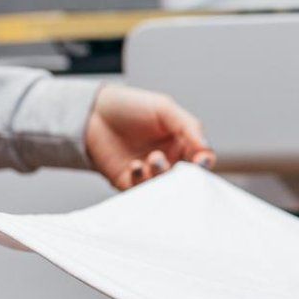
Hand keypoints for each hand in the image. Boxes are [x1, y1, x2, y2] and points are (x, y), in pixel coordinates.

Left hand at [83, 83, 214, 188]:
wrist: (92, 111)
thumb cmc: (130, 106)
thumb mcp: (165, 109)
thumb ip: (189, 127)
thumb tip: (207, 150)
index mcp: (180, 144)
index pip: (201, 160)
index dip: (203, 163)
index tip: (200, 161)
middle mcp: (167, 161)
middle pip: (183, 178)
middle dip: (180, 173)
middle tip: (174, 162)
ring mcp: (147, 173)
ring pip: (162, 187)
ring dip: (160, 175)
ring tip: (153, 158)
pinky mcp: (127, 182)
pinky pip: (139, 191)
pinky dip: (140, 181)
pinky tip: (135, 165)